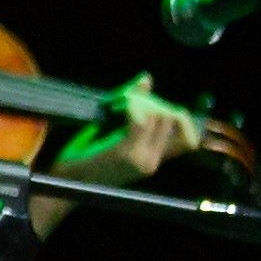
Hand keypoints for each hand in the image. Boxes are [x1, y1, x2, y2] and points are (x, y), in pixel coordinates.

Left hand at [59, 76, 203, 186]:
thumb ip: (137, 109)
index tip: (161, 107)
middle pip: (172, 119)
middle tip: (130, 100)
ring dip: (142, 103)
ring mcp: (141, 159)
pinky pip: (139, 121)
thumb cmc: (90, 156)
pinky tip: (120, 106)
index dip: (183, 119)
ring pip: (159, 116)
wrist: (71, 181)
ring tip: (122, 104)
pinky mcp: (126, 153)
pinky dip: (132, 108)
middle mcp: (153, 161)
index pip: (188, 141)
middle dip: (155, 102)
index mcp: (154, 160)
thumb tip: (147, 78)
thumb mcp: (119, 136)